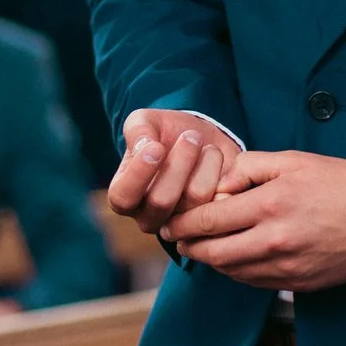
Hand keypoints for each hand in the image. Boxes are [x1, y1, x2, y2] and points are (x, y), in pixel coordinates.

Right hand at [107, 109, 241, 236]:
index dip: (138, 174)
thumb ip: (137, 130)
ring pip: (194, 197)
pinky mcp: (212, 221)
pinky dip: (223, 173)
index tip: (156, 147)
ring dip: (205, 163)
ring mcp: (182, 223)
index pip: (123, 197)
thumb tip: (143, 147)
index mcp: (125, 195)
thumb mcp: (146, 122)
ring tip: (208, 148)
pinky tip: (219, 163)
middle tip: (191, 136)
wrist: (204, 140)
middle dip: (179, 162)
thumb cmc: (167, 133)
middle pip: (161, 200)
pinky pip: (221, 200)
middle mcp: (150, 216)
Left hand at [164, 151, 345, 291]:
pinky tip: (235, 257)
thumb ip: (249, 168)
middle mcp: (272, 241)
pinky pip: (253, 282)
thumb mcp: (292, 161)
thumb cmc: (338, 183)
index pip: (209, 221)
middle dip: (190, 246)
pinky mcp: (295, 284)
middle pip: (213, 253)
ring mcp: (284, 267)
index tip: (171, 223)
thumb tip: (219, 186)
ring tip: (204, 247)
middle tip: (179, 238)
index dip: (184, 224)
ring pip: (230, 272)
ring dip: (211, 261)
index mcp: (269, 205)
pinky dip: (237, 271)